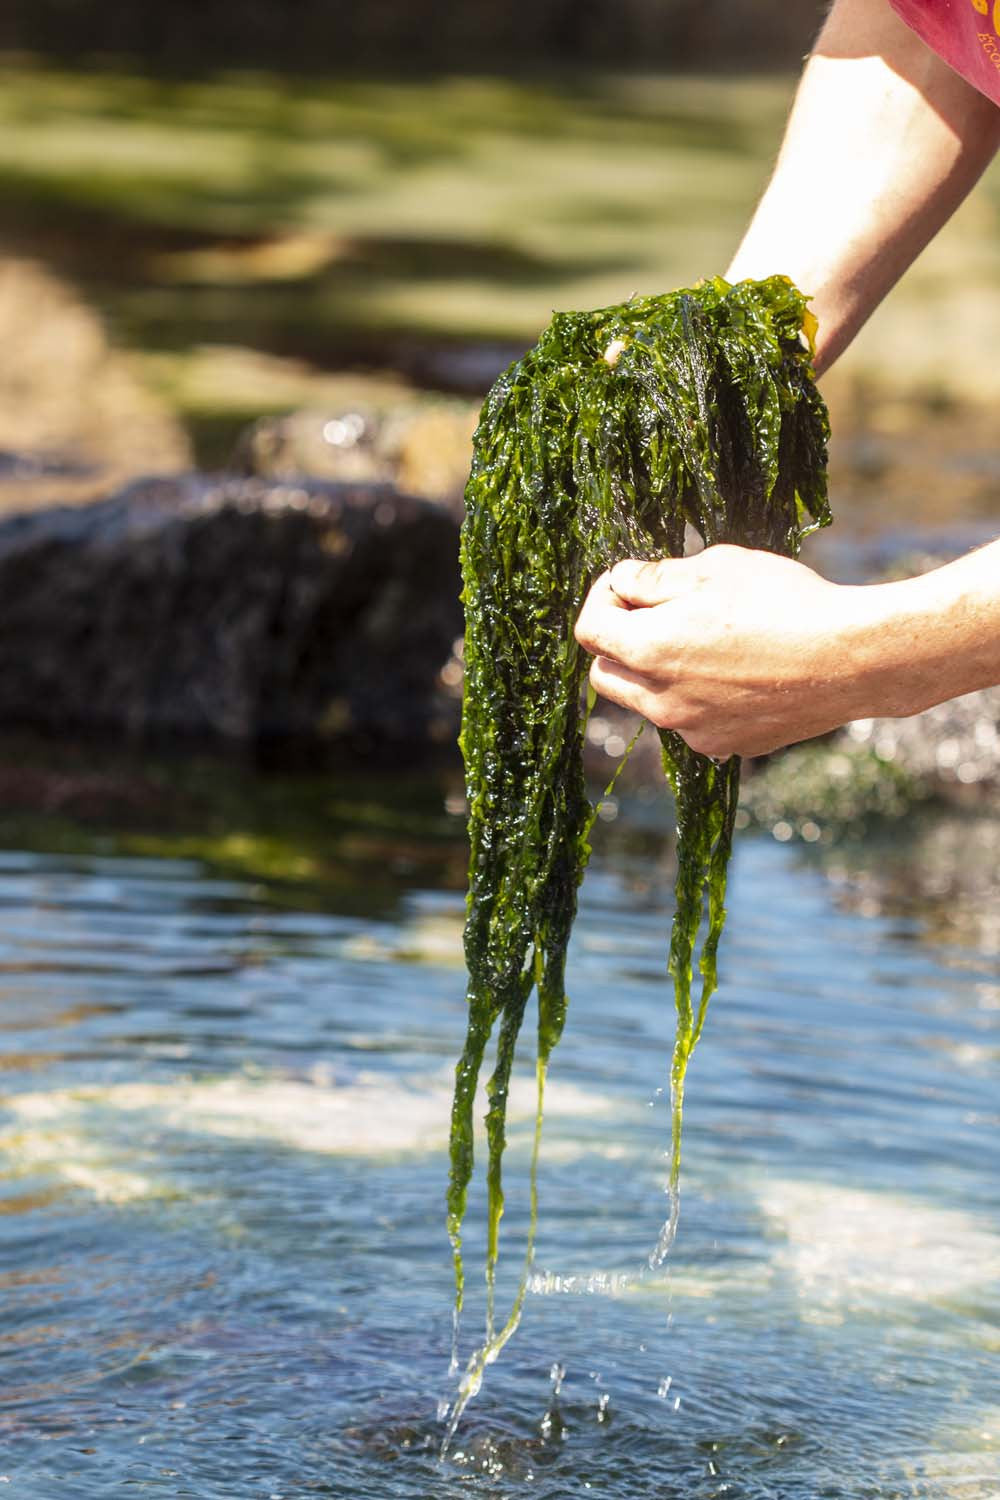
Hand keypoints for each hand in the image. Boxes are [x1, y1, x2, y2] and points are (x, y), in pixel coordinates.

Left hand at [574, 545, 878, 758]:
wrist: (852, 659)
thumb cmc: (785, 601)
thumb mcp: (716, 566)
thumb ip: (656, 577)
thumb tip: (622, 580)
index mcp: (650, 651)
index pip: (588, 630)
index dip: (602, 598)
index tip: (628, 583)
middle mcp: (662, 701)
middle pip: (606, 674)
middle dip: (618, 641)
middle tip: (656, 612)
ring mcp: (693, 730)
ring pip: (648, 701)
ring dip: (657, 671)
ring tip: (706, 639)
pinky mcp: (726, 746)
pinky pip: (691, 721)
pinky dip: (696, 697)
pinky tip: (739, 670)